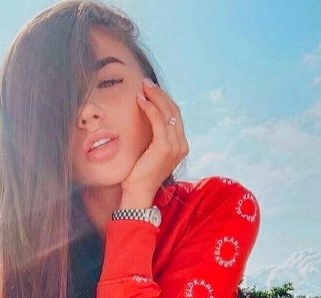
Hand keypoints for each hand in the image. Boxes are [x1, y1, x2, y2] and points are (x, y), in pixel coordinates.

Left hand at [120, 78, 188, 208]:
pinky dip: (149, 108)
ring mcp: (175, 146)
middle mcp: (182, 145)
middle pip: (174, 111)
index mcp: (181, 146)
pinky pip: (158, 120)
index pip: (175, 116)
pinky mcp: (164, 147)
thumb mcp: (151, 153)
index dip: (164, 100)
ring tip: (142, 88)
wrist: (138, 193)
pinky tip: (140, 101)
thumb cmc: (139, 175)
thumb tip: (147, 119)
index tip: (151, 89)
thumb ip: (155, 138)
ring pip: (167, 113)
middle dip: (160, 94)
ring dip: (154, 97)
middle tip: (146, 83)